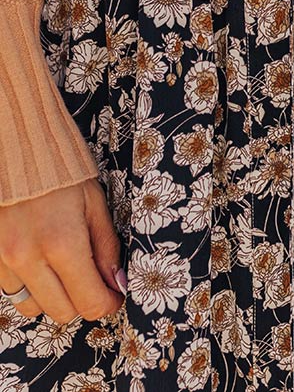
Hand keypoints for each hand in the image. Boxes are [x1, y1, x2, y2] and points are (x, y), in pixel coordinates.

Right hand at [0, 177, 124, 324]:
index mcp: (62, 242)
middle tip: (91, 279)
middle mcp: (28, 256)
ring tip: (61, 266)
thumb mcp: (94, 202)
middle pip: (63, 312)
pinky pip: (12, 290)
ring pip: (34, 307)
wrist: (17, 148)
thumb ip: (106, 247)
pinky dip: (29, 284)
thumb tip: (116, 282)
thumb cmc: (59, 170)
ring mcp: (4, 259)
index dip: (108, 303)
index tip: (114, 296)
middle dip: (82, 300)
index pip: (90, 301)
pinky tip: (39, 259)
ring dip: (52, 295)